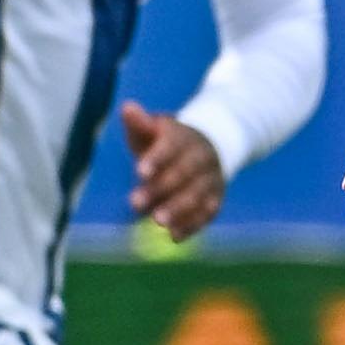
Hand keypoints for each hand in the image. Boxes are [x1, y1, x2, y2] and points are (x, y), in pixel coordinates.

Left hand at [121, 101, 224, 241]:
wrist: (209, 148)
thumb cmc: (167, 141)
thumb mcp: (154, 130)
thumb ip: (140, 123)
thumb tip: (127, 107)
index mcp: (184, 137)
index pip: (172, 146)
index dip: (157, 159)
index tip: (139, 171)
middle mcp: (203, 157)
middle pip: (184, 173)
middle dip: (161, 189)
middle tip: (134, 203)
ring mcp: (212, 179)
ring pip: (198, 194)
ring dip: (178, 209)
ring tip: (157, 222)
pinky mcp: (216, 199)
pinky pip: (207, 213)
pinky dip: (192, 225)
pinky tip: (174, 236)